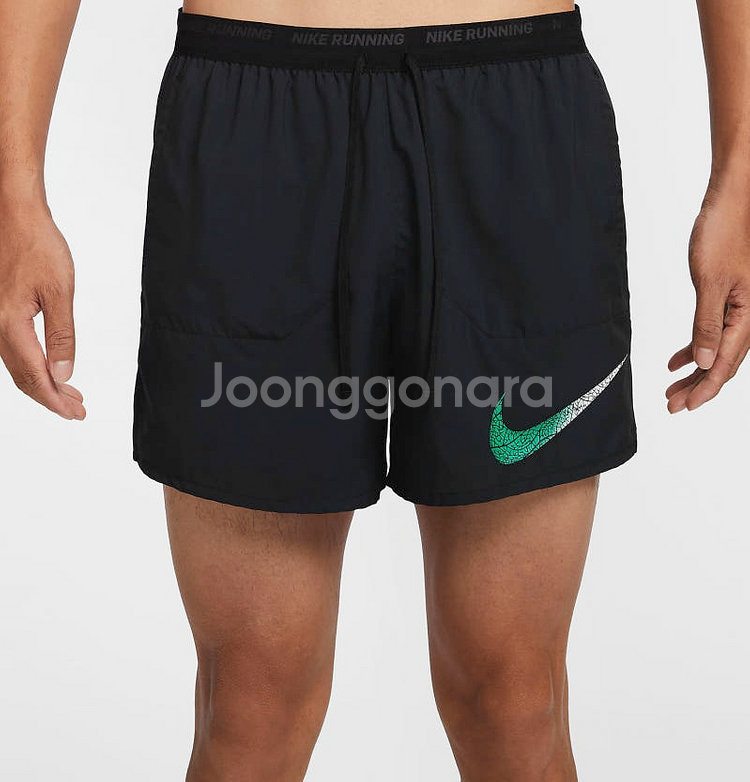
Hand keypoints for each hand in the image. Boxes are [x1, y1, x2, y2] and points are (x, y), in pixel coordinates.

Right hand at [0, 196, 84, 419]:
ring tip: (70, 393)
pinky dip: (33, 364)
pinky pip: (12, 348)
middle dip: (51, 396)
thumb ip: (62, 336)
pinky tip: (50, 367)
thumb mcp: (60, 291)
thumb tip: (64, 373)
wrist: (13, 213)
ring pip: (17, 365)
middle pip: (23, 376)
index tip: (75, 413)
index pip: (34, 376)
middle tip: (77, 409)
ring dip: (43, 382)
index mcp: (10, 324)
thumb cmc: (37, 244)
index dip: (55, 400)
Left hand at [667, 181, 749, 412]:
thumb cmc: (724, 231)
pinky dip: (696, 345)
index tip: (683, 407)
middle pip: (722, 361)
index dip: (705, 389)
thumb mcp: (710, 282)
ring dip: (695, 369)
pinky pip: (715, 330)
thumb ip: (707, 324)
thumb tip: (704, 361)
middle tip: (672, 405)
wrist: (733, 198)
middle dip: (697, 385)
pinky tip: (678, 359)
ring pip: (718, 348)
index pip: (725, 364)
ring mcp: (742, 306)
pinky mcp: (731, 295)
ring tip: (671, 387)